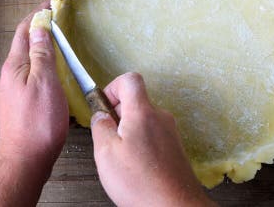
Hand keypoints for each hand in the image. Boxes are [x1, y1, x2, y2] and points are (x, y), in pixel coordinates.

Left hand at [0, 0, 68, 206]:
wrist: (25, 162)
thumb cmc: (37, 123)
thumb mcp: (45, 82)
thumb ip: (42, 53)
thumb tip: (40, 26)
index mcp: (14, 66)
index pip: (24, 30)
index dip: (37, 14)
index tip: (51, 2)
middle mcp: (9, 77)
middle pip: (24, 44)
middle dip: (40, 29)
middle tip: (58, 19)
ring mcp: (11, 92)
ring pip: (27, 62)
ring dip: (41, 48)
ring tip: (59, 42)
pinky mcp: (18, 106)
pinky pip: (30, 77)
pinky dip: (42, 66)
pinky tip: (53, 73)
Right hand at [91, 72, 214, 206]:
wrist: (174, 206)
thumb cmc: (141, 183)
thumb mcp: (106, 153)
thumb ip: (100, 127)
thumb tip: (100, 115)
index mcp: (142, 112)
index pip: (130, 79)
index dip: (112, 87)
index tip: (103, 106)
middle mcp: (160, 117)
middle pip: (136, 100)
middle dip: (118, 115)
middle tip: (108, 139)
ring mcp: (170, 132)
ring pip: (143, 120)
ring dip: (129, 132)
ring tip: (122, 158)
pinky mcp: (174, 147)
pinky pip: (153, 135)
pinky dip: (141, 144)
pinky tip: (135, 166)